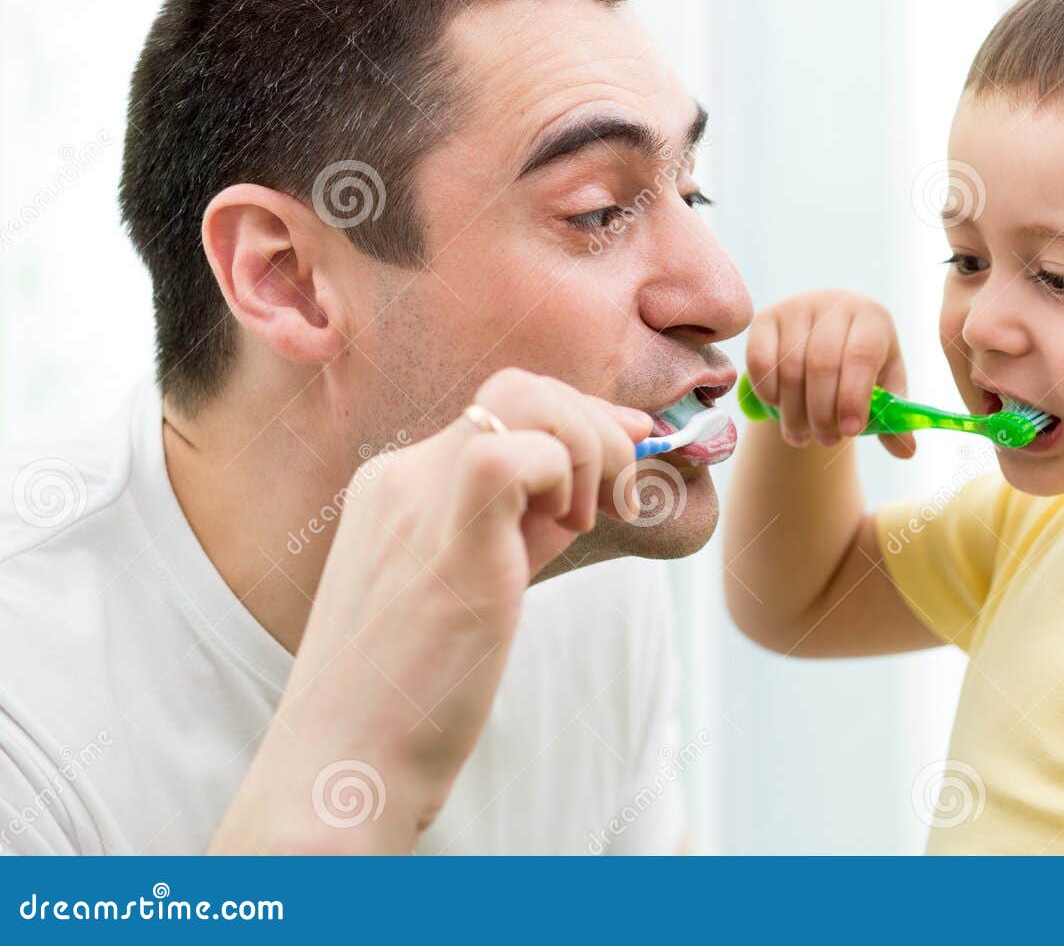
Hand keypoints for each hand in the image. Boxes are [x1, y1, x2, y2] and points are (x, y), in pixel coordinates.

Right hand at [212, 368, 651, 852]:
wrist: (345, 762)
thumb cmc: (410, 694)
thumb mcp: (471, 585)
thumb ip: (520, 528)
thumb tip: (596, 485)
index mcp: (399, 485)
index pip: (505, 407)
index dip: (582, 422)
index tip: (630, 449)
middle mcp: (402, 475)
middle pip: (522, 387)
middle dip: (596, 426)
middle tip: (618, 499)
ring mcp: (418, 496)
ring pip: (527, 397)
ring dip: (589, 449)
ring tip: (586, 524)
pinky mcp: (448, 533)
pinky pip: (518, 450)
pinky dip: (565, 476)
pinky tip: (566, 533)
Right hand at [744, 289, 914, 457]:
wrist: (824, 340)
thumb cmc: (861, 368)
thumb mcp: (883, 387)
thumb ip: (893, 418)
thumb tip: (906, 451)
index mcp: (873, 318)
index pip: (861, 355)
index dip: (854, 396)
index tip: (850, 431)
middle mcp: (835, 304)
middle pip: (822, 364)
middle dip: (822, 413)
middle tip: (827, 441)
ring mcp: (797, 307)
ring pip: (790, 368)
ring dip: (794, 412)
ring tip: (803, 437)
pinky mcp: (765, 318)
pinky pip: (760, 362)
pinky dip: (768, 393)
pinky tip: (779, 410)